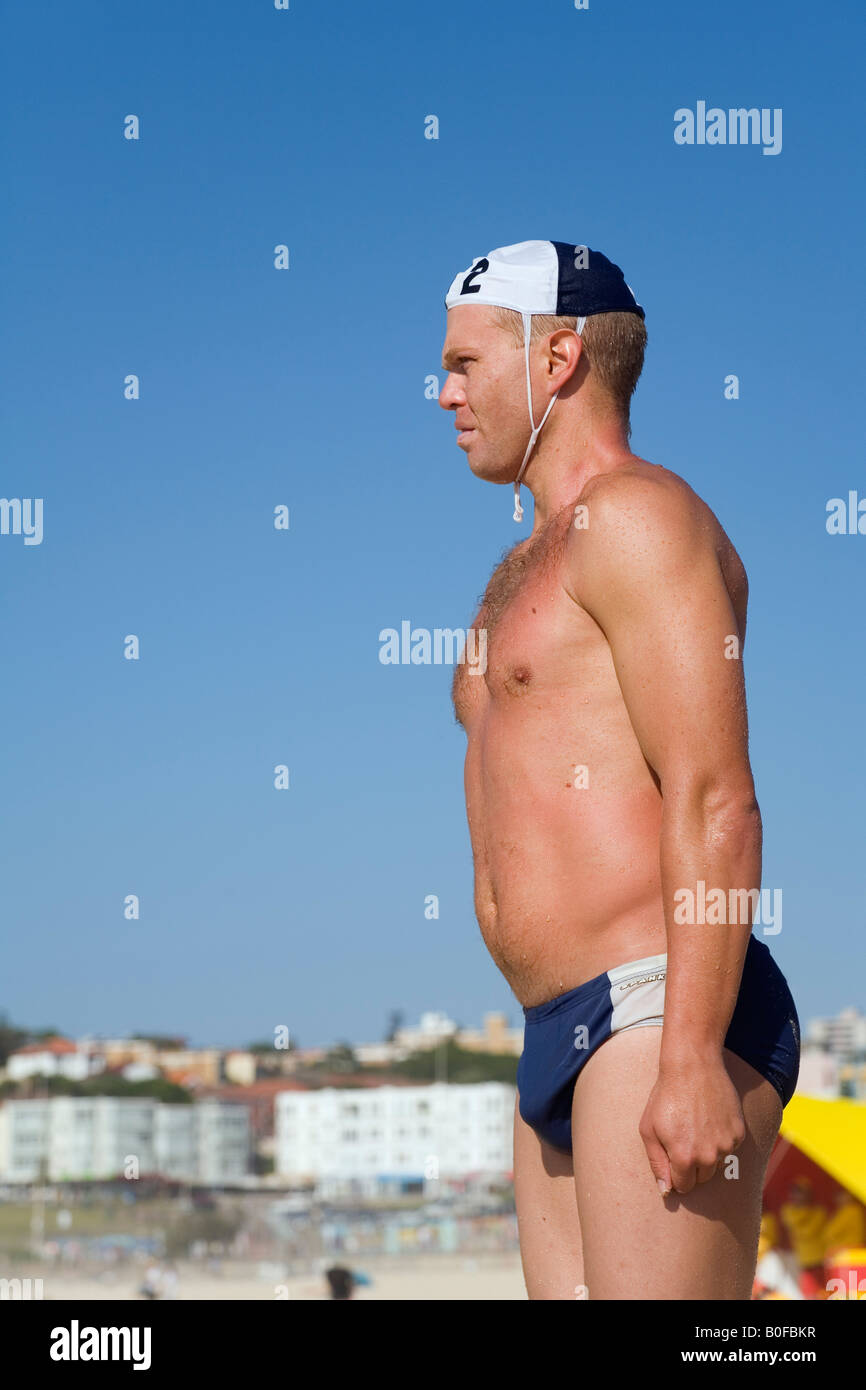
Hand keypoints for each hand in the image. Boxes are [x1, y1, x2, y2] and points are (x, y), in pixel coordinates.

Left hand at [638, 1053, 745, 1195]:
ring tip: (695, 1126)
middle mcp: (709, 1156)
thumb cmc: (665, 1096)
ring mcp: (727, 1145)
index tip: (672, 1158)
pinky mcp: (739, 1133)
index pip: (683, 1187)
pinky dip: (720, 1139)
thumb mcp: (649, 1129)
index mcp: (684, 1158)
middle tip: (683, 1139)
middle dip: (691, 1165)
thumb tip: (665, 1191)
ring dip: (707, 1153)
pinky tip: (710, 1119)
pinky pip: (729, 1148)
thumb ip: (656, 1163)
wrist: (692, 1067)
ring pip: (716, 1163)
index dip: (675, 1174)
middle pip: (701, 1178)